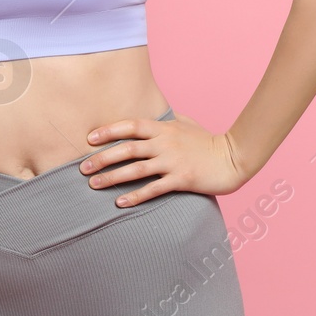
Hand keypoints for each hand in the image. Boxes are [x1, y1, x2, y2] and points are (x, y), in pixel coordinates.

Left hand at [79, 111, 248, 207]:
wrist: (233, 158)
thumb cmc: (209, 141)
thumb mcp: (187, 123)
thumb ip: (168, 119)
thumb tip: (156, 113)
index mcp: (164, 128)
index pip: (131, 126)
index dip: (109, 131)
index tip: (89, 138)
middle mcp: (165, 143)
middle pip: (127, 149)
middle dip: (102, 158)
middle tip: (82, 167)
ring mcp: (173, 162)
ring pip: (135, 169)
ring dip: (112, 177)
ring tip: (94, 185)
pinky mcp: (181, 179)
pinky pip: (153, 189)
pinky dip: (134, 196)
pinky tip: (120, 202)